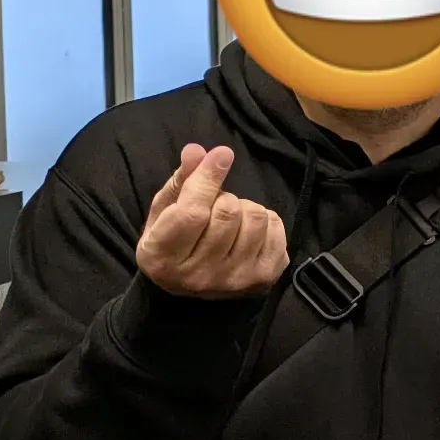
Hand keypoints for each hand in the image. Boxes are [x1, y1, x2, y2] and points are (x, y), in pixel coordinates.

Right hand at [136, 144, 287, 298]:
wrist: (191, 288)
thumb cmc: (173, 242)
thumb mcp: (164, 211)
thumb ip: (180, 180)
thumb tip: (197, 151)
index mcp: (164, 258)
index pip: (193, 212)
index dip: (208, 179)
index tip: (221, 154)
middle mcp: (200, 275)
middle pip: (228, 212)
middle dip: (223, 197)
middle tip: (214, 206)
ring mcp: (235, 280)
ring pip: (255, 218)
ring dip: (244, 208)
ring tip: (231, 220)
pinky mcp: (264, 278)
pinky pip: (276, 228)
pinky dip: (266, 221)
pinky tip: (248, 232)